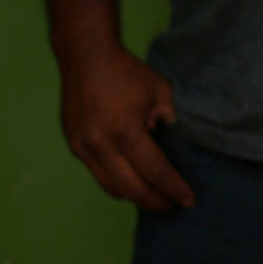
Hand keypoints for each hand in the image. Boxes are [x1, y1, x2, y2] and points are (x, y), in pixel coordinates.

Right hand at [58, 43, 194, 211]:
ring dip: (135, 196)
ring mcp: (82, 148)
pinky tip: (133, 180)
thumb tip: (171, 145)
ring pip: (111, 187)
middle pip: (132, 189)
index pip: (155, 171)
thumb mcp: (161, 91)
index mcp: (125, 131)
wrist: (86, 57)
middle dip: (155, 202)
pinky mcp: (74, 146)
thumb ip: (169, 120)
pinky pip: (98, 174)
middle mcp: (100, 145)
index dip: (173, 189)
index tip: (188, 200)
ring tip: (155, 197)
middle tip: (173, 206)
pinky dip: (118, 182)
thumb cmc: (128, 72)